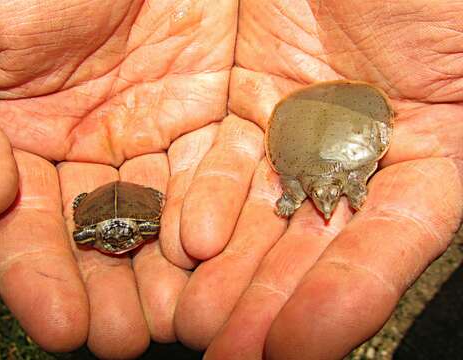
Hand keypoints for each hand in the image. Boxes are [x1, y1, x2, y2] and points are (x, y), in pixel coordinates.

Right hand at [0, 1, 238, 357]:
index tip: (63, 328)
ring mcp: (151, 134)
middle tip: (122, 340)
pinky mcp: (205, 116)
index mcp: (26, 136)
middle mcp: (90, 147)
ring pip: (159, 215)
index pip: (31, 226)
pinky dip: (211, 211)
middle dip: (109, 288)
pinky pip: (212, 173)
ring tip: (171, 321)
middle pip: (100, 234)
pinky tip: (207, 251)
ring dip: (162, 270)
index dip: (41, 277)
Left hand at [167, 1, 462, 358]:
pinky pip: (223, 163)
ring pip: (264, 215)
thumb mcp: (460, 60)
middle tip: (236, 353)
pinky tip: (189, 247)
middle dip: (276, 301)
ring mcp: (297, 130)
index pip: (389, 240)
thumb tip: (438, 192)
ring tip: (198, 324)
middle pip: (314, 244)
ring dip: (234, 273)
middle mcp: (356, 151)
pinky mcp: (247, 103)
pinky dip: (209, 205)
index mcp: (425, 148)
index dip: (351, 294)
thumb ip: (451, 135)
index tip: (305, 344)